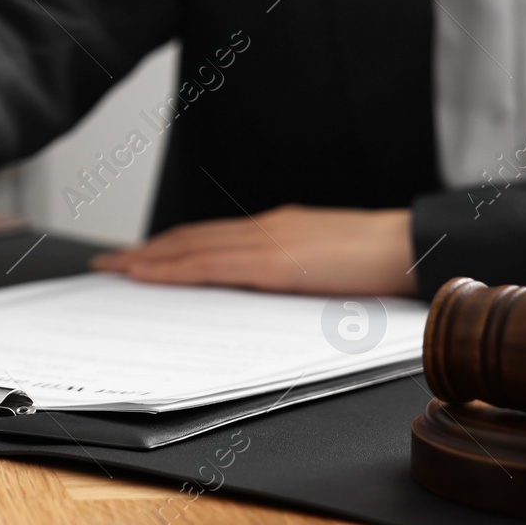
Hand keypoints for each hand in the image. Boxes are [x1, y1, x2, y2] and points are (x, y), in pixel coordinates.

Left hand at [91, 205, 415, 295]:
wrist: (417, 247)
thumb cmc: (381, 264)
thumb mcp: (324, 269)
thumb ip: (290, 276)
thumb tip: (263, 295)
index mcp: (277, 232)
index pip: (209, 238)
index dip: (170, 247)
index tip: (138, 256)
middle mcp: (264, 229)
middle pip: (190, 239)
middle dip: (146, 252)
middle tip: (107, 263)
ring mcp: (267, 242)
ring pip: (192, 248)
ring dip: (148, 259)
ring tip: (116, 269)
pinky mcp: (274, 262)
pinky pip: (211, 265)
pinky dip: (173, 268)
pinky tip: (148, 275)